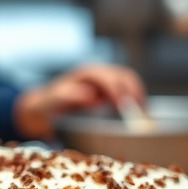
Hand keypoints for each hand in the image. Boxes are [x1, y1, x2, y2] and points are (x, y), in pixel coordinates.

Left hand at [12, 63, 145, 140]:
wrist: (45, 106)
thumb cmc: (48, 104)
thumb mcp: (53, 101)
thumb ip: (67, 96)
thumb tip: (88, 95)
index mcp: (86, 74)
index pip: (107, 77)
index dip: (116, 89)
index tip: (122, 105)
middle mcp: (98, 74)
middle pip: (123, 76)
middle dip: (133, 92)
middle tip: (138, 112)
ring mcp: (106, 81)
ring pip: (129, 81)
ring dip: (138, 95)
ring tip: (142, 114)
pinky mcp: (110, 91)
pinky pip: (128, 90)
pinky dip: (136, 99)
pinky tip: (138, 113)